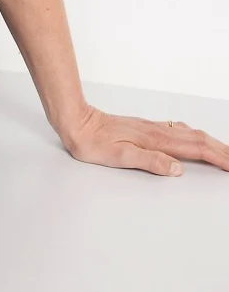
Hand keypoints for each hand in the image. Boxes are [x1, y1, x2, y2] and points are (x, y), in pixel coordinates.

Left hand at [60, 104, 228, 175]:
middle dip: (220, 150)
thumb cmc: (93, 142)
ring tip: (223, 151)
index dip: (216, 157)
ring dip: (210, 142)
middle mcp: (157, 131)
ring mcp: (152, 128)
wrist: (77, 122)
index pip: (194, 149)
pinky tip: (193, 137)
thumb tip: (178, 169)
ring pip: (189, 134)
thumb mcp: (119, 156)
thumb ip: (150, 161)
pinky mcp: (146, 128)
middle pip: (197, 139)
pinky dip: (194, 136)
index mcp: (155, 140)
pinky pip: (178, 130)